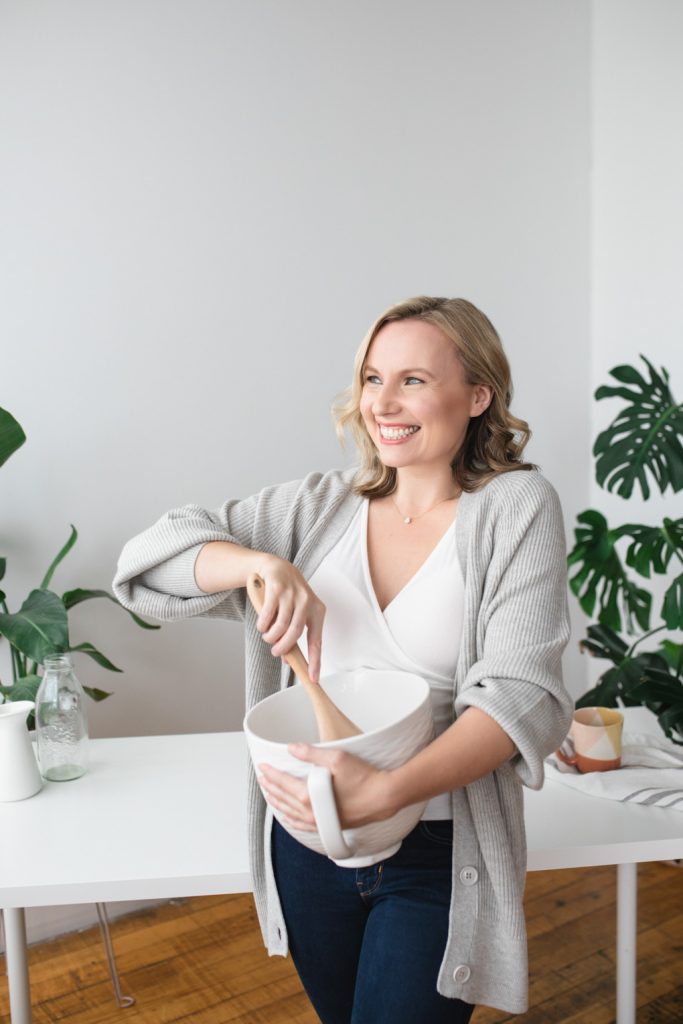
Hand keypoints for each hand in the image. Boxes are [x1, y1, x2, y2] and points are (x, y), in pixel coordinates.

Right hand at [254, 555, 325, 681]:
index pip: (317, 641)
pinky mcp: (276, 589)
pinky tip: (262, 625)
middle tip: (276, 652)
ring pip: (280, 625)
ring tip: (268, 637)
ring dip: (271, 636)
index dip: (315, 661)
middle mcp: (307, 601)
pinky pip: (267, 615)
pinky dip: (262, 625)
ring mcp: (291, 594)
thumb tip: (288, 660)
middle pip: (294, 633)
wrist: (277, 567)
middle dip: (282, 647)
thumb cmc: (288, 595)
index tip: (313, 678)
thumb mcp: (296, 613)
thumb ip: (293, 634)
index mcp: (317, 610)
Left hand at [258, 744, 394, 831]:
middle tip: (262, 777)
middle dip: (270, 787)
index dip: (271, 773)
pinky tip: (287, 816)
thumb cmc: (363, 777)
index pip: (282, 783)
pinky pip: (301, 825)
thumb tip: (291, 748)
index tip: (263, 766)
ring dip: (277, 802)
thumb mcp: (336, 758)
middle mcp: (310, 812)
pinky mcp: (327, 826)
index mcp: (309, 795)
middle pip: (282, 798)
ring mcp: (318, 821)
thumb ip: (311, 753)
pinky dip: (290, 819)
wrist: (383, 797)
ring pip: (289, 812)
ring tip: (269, 793)